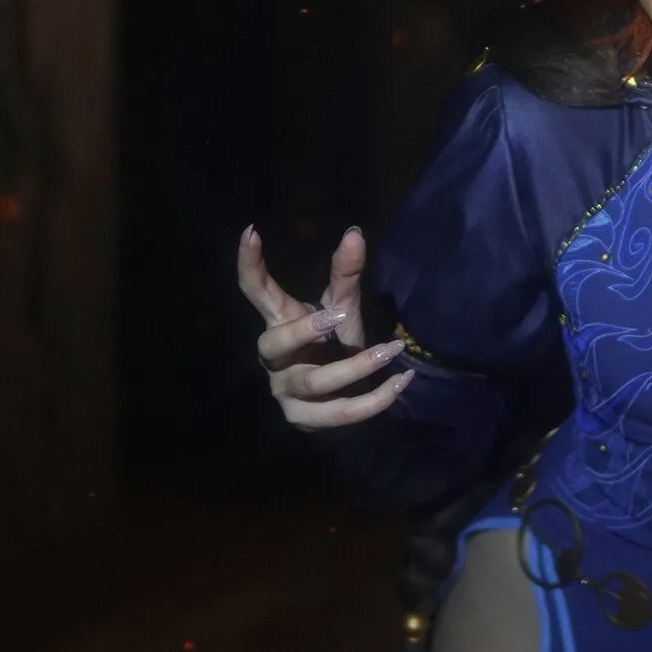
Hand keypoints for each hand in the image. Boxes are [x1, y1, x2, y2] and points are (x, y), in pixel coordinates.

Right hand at [237, 224, 412, 431]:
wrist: (344, 399)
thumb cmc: (335, 347)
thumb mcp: (342, 308)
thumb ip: (345, 275)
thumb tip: (355, 233)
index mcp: (279, 322)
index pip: (256, 292)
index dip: (250, 265)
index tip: (252, 232)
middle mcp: (275, 360)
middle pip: (273, 344)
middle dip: (304, 331)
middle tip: (340, 314)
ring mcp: (287, 392)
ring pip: (315, 383)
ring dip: (356, 366)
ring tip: (392, 349)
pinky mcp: (308, 420)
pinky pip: (342, 413)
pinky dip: (376, 399)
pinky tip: (402, 381)